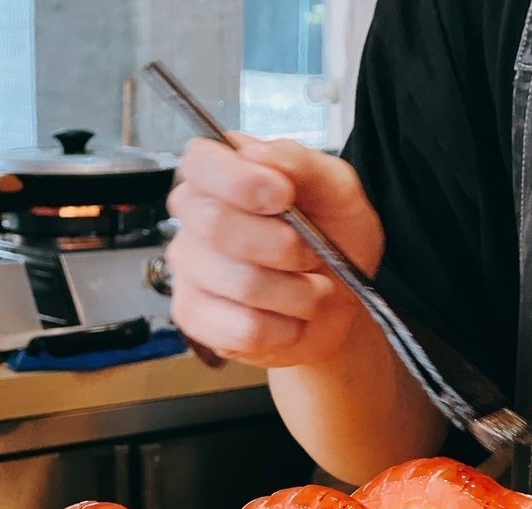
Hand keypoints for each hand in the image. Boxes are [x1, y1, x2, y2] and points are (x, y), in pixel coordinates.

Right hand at [165, 134, 383, 366]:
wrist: (341, 305)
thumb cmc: (334, 241)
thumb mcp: (338, 191)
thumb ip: (302, 164)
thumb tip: (263, 156)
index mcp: (223, 174)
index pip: (200, 162)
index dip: (241, 181)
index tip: (283, 196)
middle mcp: (196, 218)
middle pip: (214, 224)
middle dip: (281, 245)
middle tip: (309, 252)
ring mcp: (190, 271)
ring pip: (239, 283)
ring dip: (295, 292)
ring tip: (311, 289)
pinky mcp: (195, 318)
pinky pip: (241, 328)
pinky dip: (284, 328)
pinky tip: (291, 318)